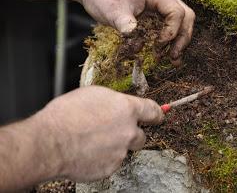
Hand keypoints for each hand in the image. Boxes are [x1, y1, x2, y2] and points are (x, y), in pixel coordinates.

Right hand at [37, 86, 163, 181]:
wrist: (50, 142)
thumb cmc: (67, 115)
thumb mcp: (94, 95)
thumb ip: (114, 101)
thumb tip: (120, 106)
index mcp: (127, 109)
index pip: (153, 111)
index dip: (157, 114)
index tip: (159, 117)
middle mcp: (128, 131)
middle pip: (141, 136)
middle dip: (131, 134)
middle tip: (113, 132)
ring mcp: (121, 152)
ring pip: (125, 150)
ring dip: (115, 146)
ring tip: (94, 142)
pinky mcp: (111, 168)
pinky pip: (112, 162)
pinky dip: (104, 158)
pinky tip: (88, 152)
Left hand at [78, 0, 194, 65]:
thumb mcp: (113, 11)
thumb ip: (126, 27)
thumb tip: (138, 48)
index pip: (175, 11)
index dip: (172, 30)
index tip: (159, 44)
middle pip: (185, 16)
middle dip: (182, 37)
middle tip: (174, 56)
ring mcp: (157, 7)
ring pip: (179, 21)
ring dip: (178, 40)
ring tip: (173, 59)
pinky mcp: (151, 15)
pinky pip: (166, 26)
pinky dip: (167, 40)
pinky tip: (163, 53)